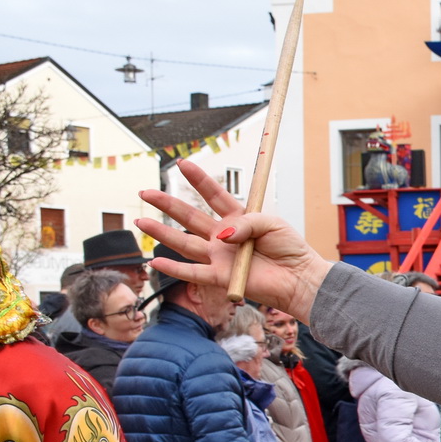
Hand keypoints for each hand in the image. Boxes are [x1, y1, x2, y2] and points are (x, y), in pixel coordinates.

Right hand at [136, 161, 330, 320]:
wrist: (299, 278)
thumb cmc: (290, 249)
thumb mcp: (271, 223)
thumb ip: (246, 222)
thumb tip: (221, 236)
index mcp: (238, 219)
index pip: (214, 195)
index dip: (198, 179)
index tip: (183, 163)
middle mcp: (224, 237)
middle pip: (190, 217)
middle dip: (167, 204)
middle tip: (146, 191)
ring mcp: (220, 257)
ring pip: (185, 243)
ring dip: (162, 233)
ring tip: (141, 222)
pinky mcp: (221, 276)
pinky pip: (194, 272)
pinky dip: (175, 268)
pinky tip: (156, 260)